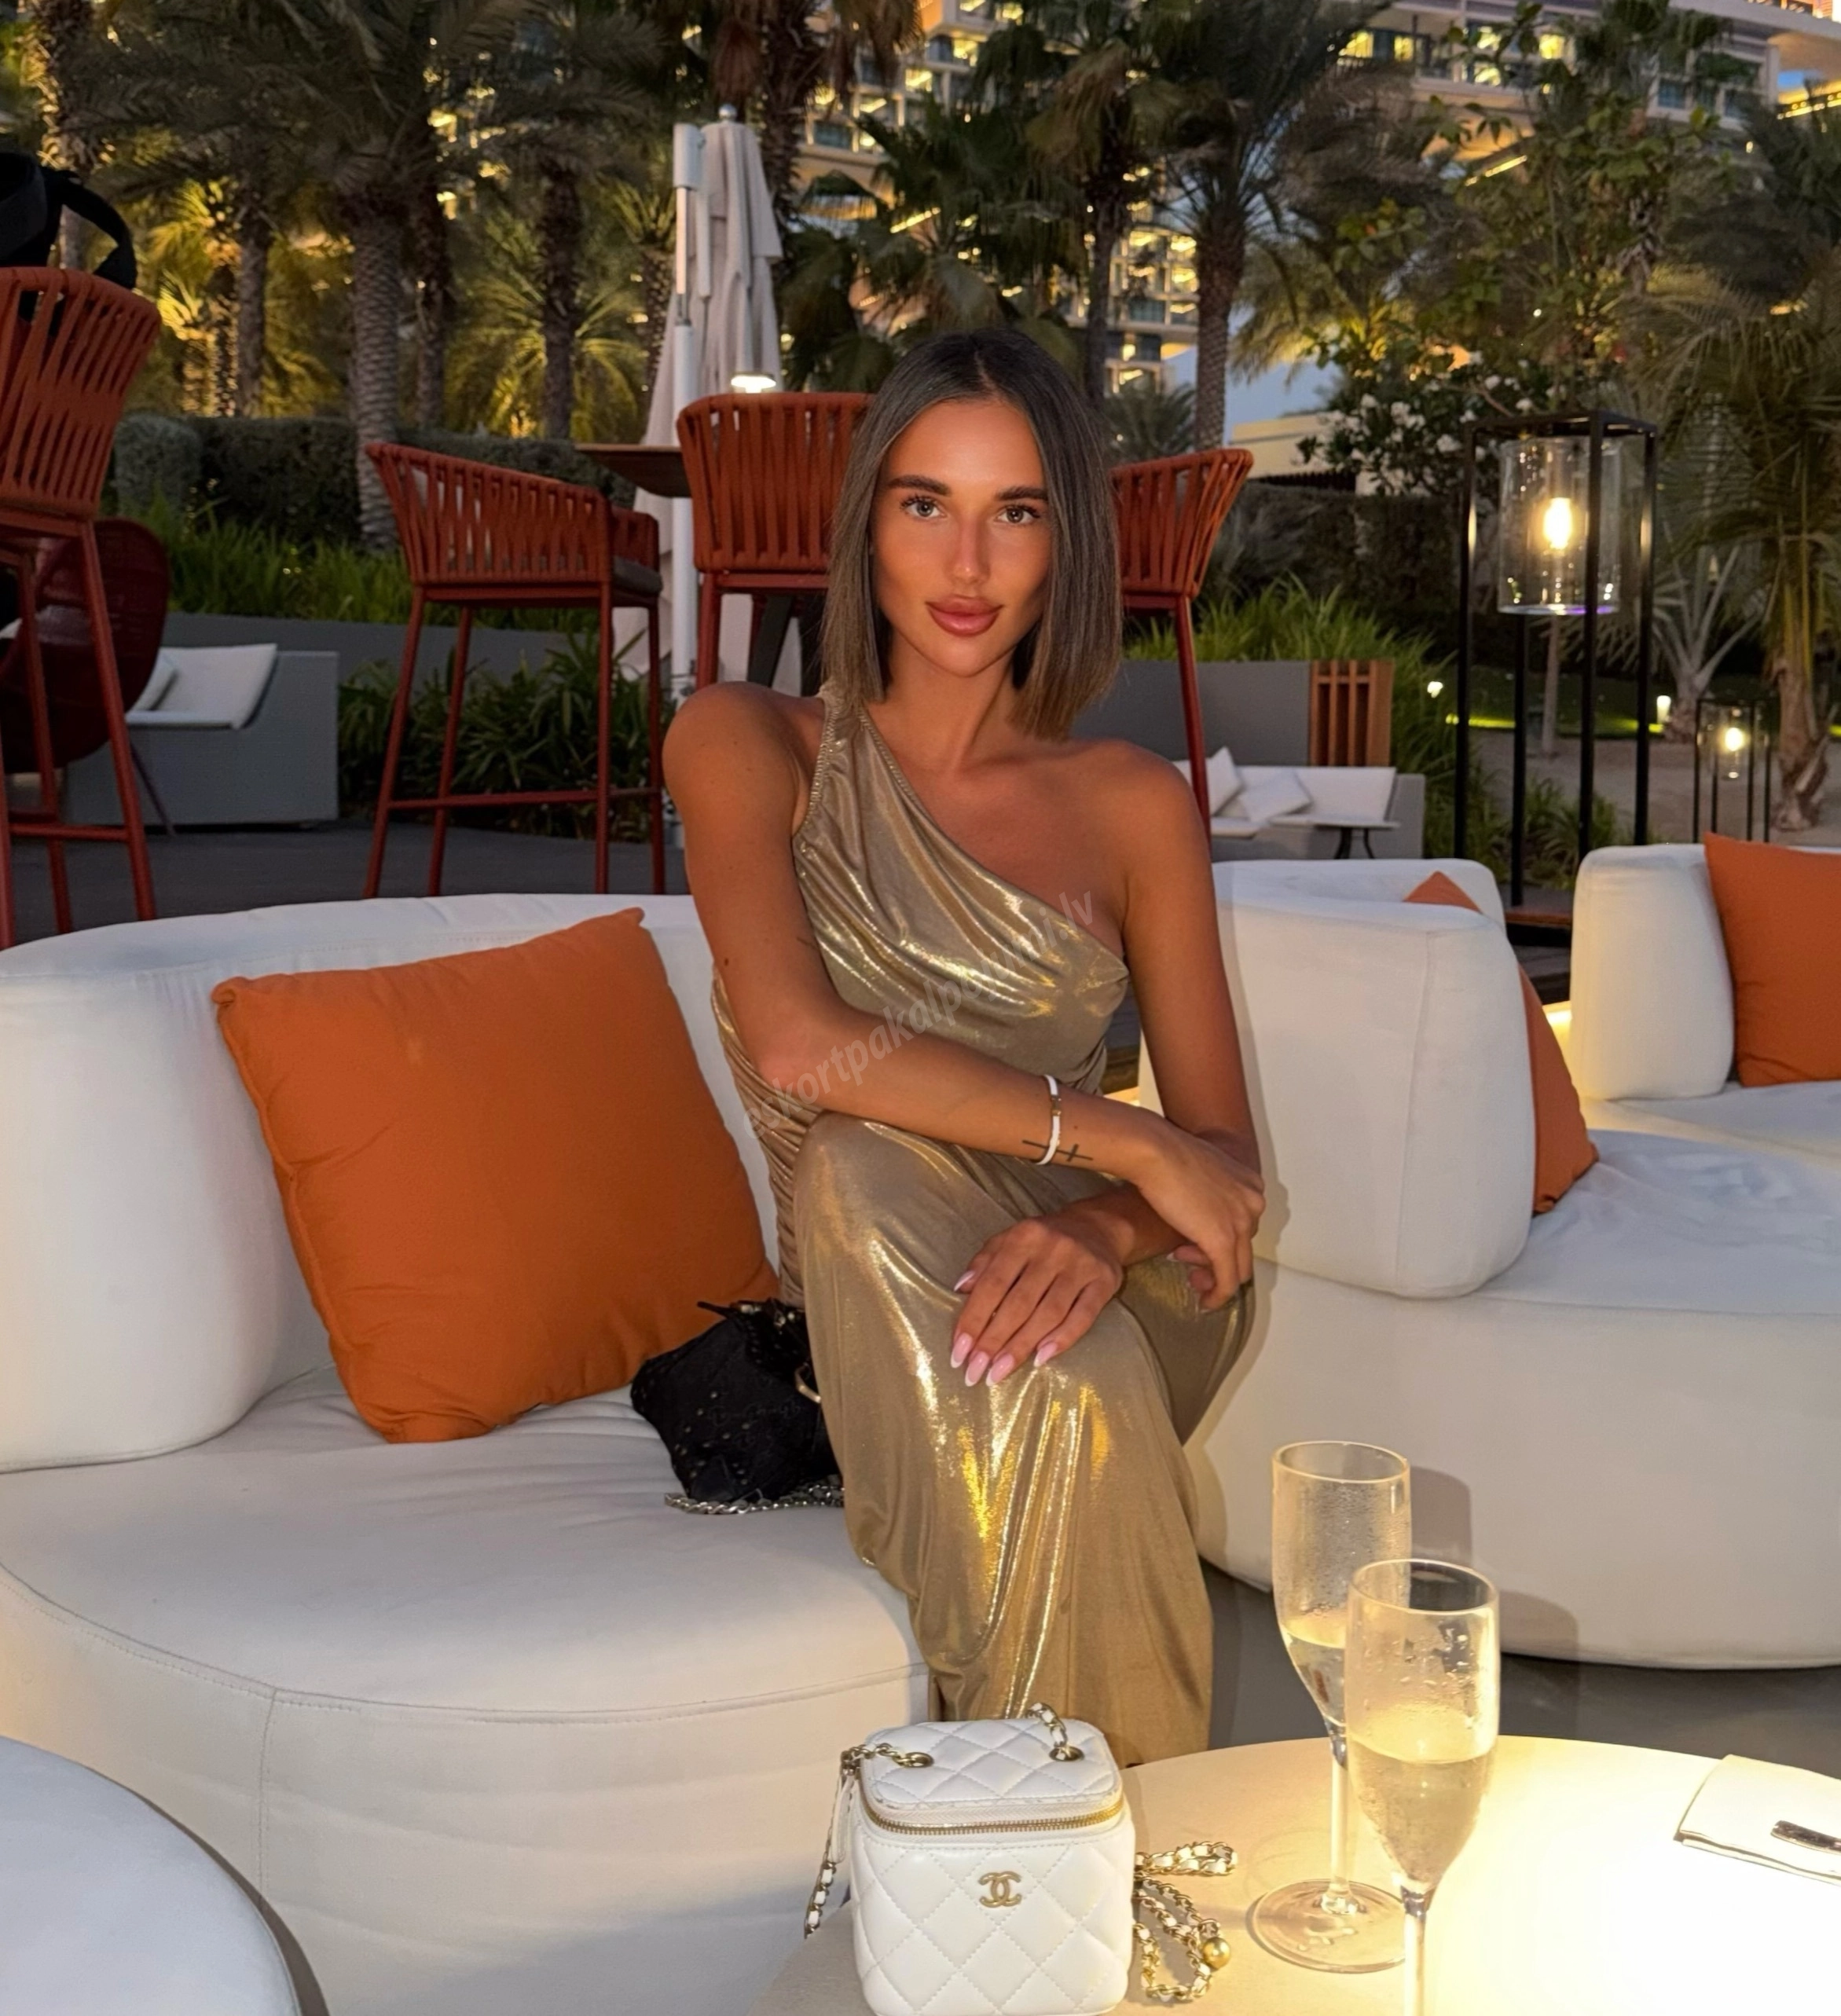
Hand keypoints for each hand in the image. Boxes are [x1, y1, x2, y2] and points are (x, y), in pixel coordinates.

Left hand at [949, 1203, 1130, 1386]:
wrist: (1097, 1226)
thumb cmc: (1042, 1242)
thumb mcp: (1009, 1240)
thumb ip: (984, 1262)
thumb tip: (960, 1290)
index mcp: (1023, 1237)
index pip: (993, 1283)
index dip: (974, 1319)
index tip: (958, 1352)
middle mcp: (1053, 1249)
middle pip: (1019, 1303)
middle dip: (993, 1341)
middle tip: (975, 1372)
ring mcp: (1081, 1265)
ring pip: (1049, 1313)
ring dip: (1021, 1346)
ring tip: (999, 1373)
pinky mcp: (1104, 1282)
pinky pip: (1083, 1316)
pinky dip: (1062, 1339)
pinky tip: (1040, 1358)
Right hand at [1123, 1122, 1263, 1310]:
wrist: (1154, 1151)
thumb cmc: (1164, 1154)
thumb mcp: (1199, 1172)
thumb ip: (1209, 1195)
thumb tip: (1200, 1217)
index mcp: (1250, 1184)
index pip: (1244, 1226)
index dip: (1220, 1241)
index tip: (1194, 1245)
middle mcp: (1253, 1202)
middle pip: (1244, 1248)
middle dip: (1217, 1262)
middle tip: (1190, 1265)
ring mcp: (1240, 1222)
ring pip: (1239, 1268)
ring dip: (1215, 1279)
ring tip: (1191, 1277)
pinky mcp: (1222, 1241)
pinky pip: (1227, 1281)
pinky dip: (1218, 1295)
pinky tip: (1205, 1301)